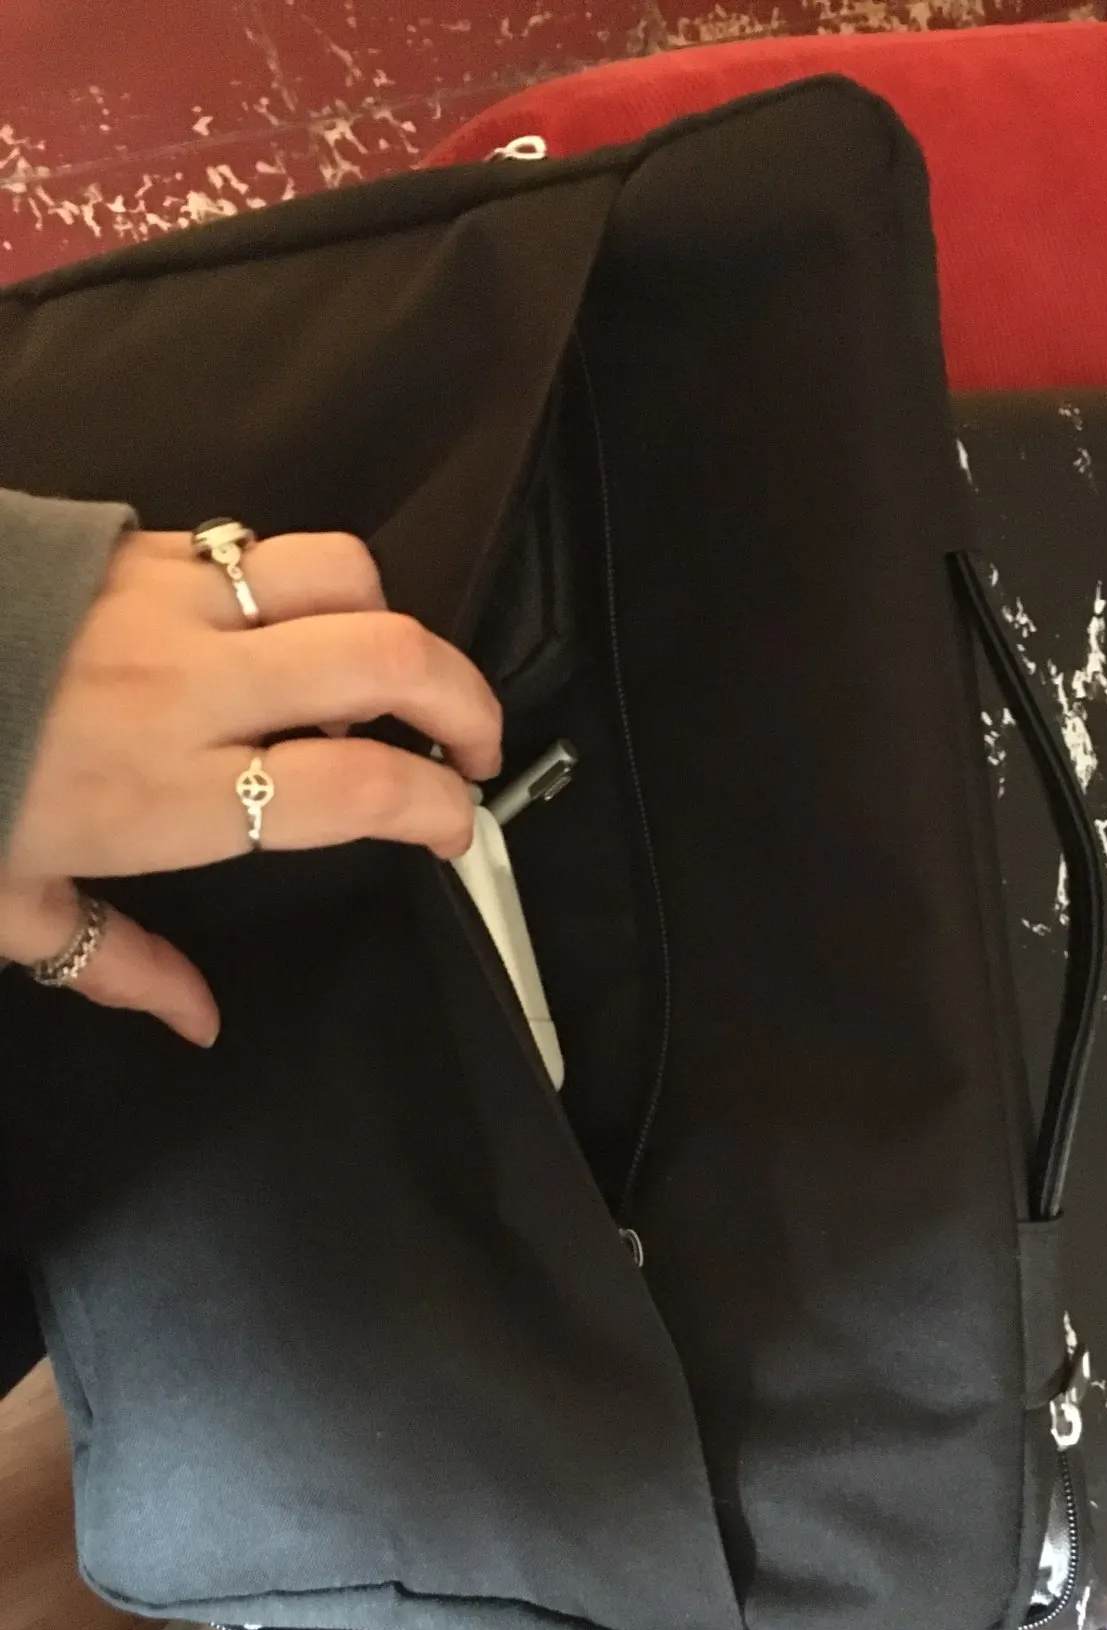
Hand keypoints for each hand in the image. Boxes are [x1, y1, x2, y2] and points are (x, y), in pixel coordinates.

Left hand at [1, 528, 501, 1046]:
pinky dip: (305, 585)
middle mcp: (196, 689)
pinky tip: (289, 627)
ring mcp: (173, 603)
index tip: (452, 828)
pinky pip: (264, 546)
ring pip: (343, 576)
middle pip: (387, 660)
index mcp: (174, 794)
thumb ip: (120, 962)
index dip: (438, 807)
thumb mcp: (10, 904)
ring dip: (392, 623)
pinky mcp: (142, 549)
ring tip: (391, 671)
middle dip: (465, 700)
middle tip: (474, 743)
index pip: (361, 786)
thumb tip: (196, 1021)